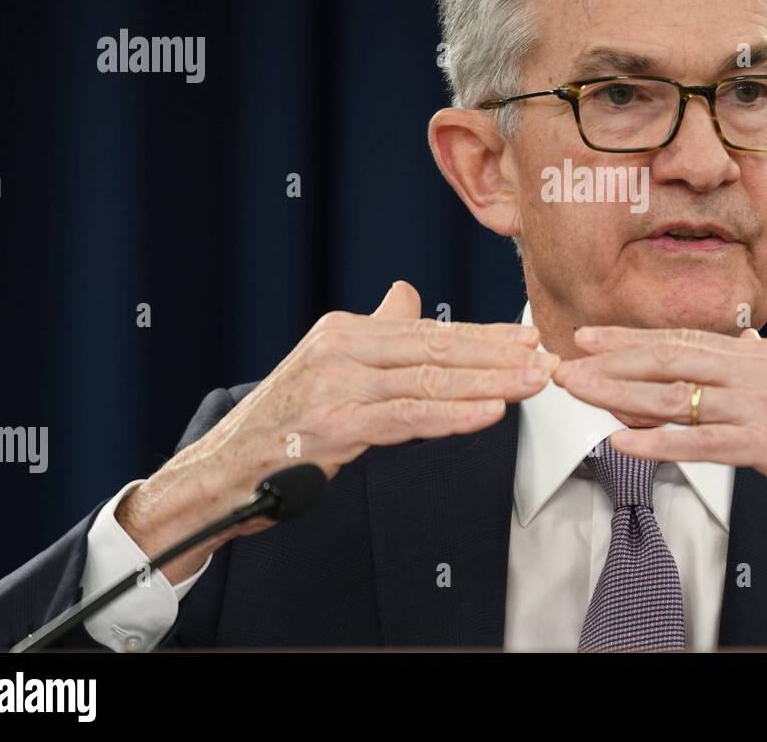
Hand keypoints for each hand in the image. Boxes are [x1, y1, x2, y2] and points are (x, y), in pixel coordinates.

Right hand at [119, 281, 557, 581]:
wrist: (220, 472)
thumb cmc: (282, 424)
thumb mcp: (327, 365)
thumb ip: (373, 331)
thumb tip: (406, 294)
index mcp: (343, 331)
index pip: (427, 332)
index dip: (482, 337)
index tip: (527, 340)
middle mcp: (340, 349)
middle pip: (436, 351)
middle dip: (497, 357)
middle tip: (545, 360)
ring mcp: (335, 386)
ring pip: (429, 382)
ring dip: (489, 384)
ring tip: (533, 384)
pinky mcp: (334, 427)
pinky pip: (408, 418)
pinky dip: (454, 415)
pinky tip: (491, 412)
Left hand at [552, 324, 766, 606]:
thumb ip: (766, 363)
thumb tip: (741, 341)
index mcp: (766, 354)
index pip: (688, 342)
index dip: (634, 339)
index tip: (590, 336)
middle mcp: (763, 369)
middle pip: (674, 358)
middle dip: (614, 357)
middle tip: (565, 357)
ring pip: (680, 395)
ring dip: (620, 394)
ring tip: (576, 391)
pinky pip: (704, 443)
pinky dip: (659, 443)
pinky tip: (622, 443)